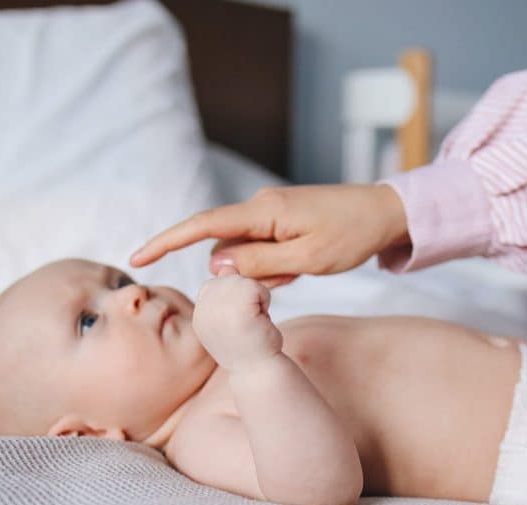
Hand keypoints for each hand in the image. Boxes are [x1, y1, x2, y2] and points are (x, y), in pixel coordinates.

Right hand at [130, 184, 409, 286]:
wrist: (387, 213)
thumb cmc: (352, 235)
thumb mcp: (307, 259)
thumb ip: (259, 264)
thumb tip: (216, 265)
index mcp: (264, 211)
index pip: (203, 225)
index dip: (168, 240)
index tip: (139, 256)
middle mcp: (261, 206)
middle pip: (227, 247)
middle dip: (246, 273)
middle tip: (292, 275)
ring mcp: (272, 212)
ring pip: (247, 253)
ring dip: (268, 271)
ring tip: (306, 267)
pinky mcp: (283, 219)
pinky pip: (265, 249)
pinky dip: (279, 265)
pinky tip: (307, 262)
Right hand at [192, 266, 283, 366]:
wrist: (260, 371)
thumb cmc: (250, 345)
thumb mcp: (233, 315)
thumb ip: (227, 290)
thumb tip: (227, 267)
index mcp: (199, 313)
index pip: (216, 284)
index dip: (235, 299)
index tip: (239, 324)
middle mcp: (203, 310)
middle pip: (231, 278)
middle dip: (247, 297)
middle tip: (249, 324)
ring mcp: (219, 309)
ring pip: (244, 281)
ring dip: (258, 300)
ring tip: (254, 323)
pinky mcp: (237, 308)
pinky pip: (256, 287)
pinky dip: (265, 301)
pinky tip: (261, 321)